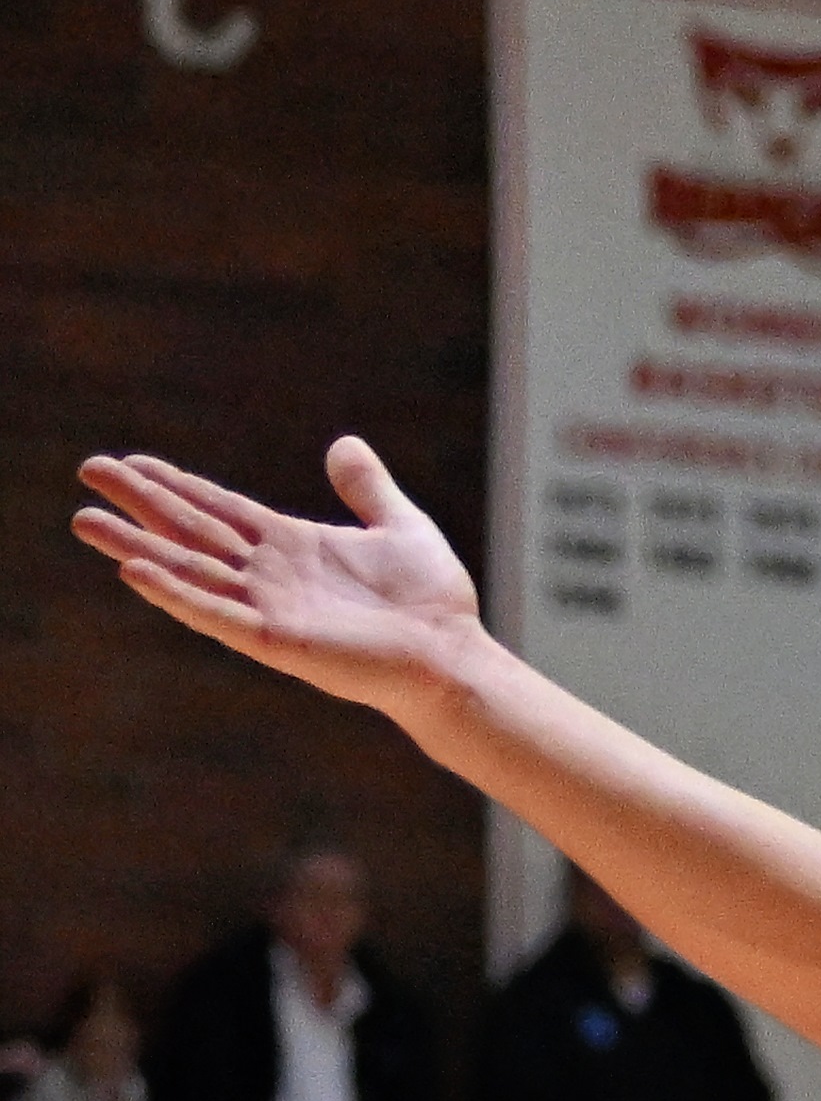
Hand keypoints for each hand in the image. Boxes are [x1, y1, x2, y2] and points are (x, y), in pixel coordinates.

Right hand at [74, 441, 495, 718]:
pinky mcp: (278, 641)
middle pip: (192, 531)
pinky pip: (216, 614)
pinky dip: (176, 593)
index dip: (177, 484)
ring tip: (86, 521)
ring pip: (189, 570)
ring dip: (137, 545)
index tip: (133, 461)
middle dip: (140, 502)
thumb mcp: (400, 526)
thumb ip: (368, 488)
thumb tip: (345, 444)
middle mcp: (271, 575)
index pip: (220, 508)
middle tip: (87, 472)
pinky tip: (135, 571)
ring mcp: (269, 608)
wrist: (454, 656)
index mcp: (293, 546)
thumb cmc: (431, 601)